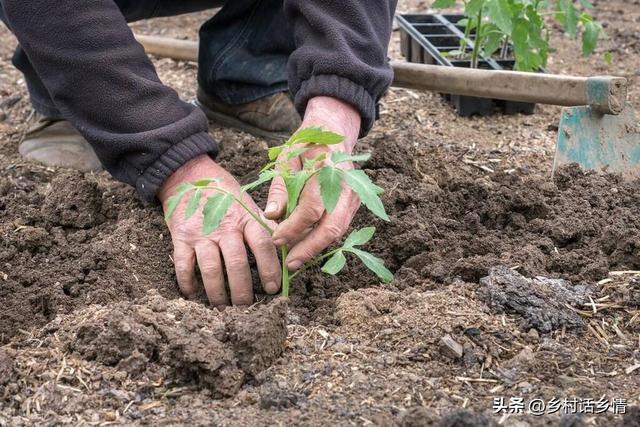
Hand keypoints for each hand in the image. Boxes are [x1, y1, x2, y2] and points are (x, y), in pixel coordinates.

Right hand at [159, 154, 279, 306]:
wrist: (189, 177)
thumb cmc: (226, 195)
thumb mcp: (250, 205)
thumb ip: (266, 226)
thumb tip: (290, 247)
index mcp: (246, 218)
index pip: (263, 246)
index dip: (269, 269)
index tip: (272, 289)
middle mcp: (225, 227)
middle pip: (237, 263)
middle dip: (243, 291)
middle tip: (246, 308)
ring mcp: (202, 233)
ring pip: (211, 269)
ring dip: (217, 293)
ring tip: (222, 308)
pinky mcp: (180, 237)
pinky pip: (183, 265)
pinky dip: (187, 283)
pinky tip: (193, 295)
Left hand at [266, 96, 361, 269]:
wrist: (333, 133)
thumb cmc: (305, 146)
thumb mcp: (285, 160)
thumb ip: (280, 189)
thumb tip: (271, 217)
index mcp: (327, 170)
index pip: (311, 208)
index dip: (293, 228)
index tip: (276, 239)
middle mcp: (346, 186)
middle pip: (331, 227)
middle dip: (309, 249)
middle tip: (289, 264)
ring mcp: (353, 197)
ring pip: (337, 232)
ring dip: (315, 248)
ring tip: (294, 259)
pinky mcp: (353, 206)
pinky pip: (338, 228)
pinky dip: (321, 240)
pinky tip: (304, 247)